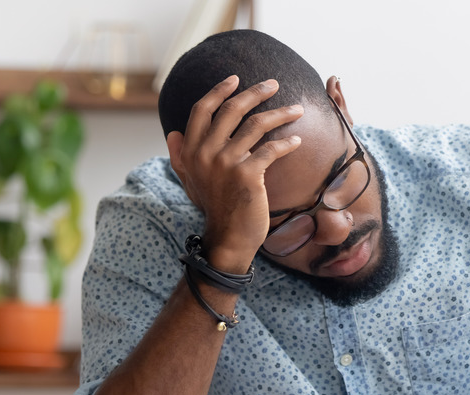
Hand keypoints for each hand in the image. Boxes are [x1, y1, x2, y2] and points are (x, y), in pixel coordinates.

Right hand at [166, 75, 303, 272]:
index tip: (236, 79)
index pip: (202, 110)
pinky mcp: (248, 175)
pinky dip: (287, 143)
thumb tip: (171, 134)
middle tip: (274, 83)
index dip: (219, 91)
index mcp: (191, 150)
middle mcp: (206, 152)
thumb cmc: (214, 208)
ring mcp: (226, 162)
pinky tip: (297, 140)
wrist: (228, 239)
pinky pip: (271, 149)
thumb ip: (181, 156)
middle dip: (255, 92)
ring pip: (256, 125)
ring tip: (297, 109)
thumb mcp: (190, 181)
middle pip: (232, 110)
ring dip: (280, 113)